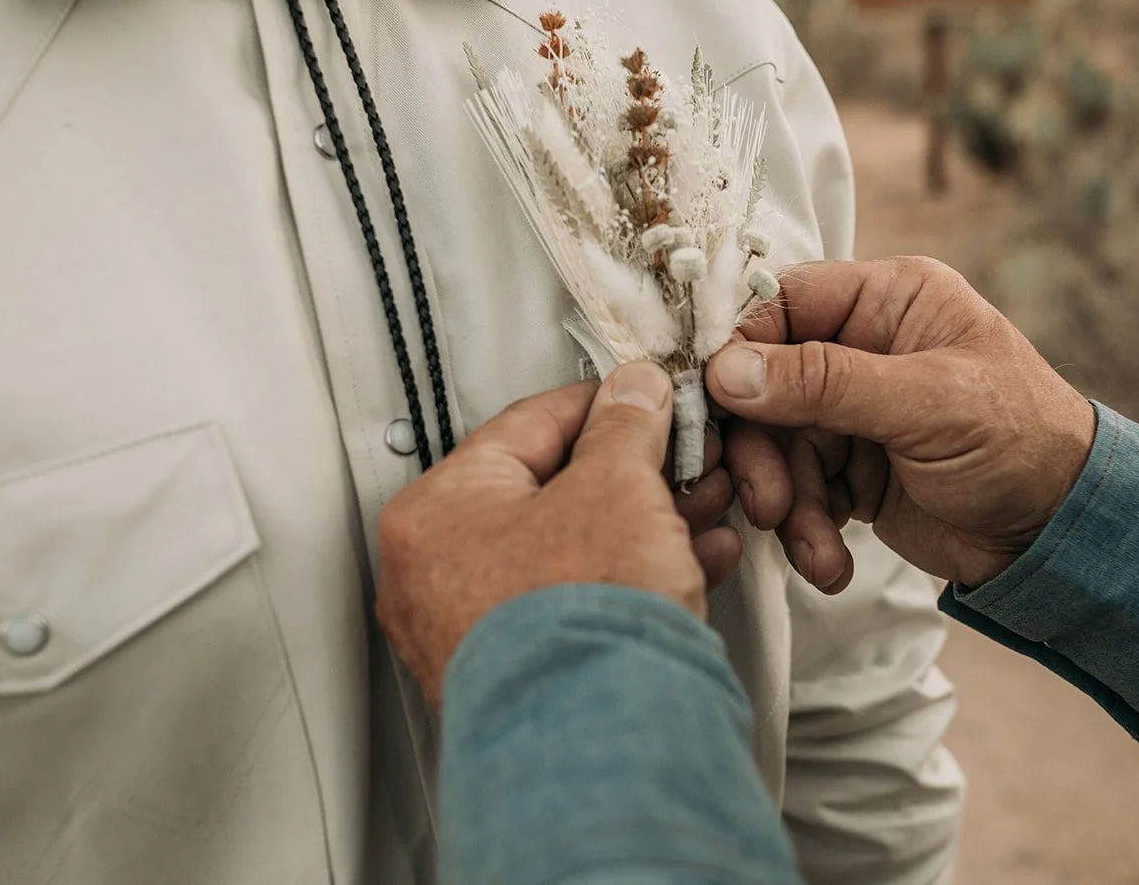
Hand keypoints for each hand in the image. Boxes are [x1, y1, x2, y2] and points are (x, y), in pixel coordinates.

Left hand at [376, 361, 740, 705]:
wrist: (599, 745)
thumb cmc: (580, 622)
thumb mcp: (617, 486)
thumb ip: (625, 426)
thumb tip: (631, 393)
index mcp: (433, 512)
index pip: (526, 426)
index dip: (602, 405)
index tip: (645, 399)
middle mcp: (435, 576)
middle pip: (551, 493)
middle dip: (635, 474)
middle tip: (684, 461)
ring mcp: (475, 633)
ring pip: (573, 551)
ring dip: (647, 524)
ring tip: (704, 510)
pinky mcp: (523, 675)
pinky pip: (581, 604)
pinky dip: (635, 579)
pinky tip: (695, 564)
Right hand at [705, 256, 1095, 591]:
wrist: (1061, 538)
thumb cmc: (1021, 443)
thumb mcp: (927, 404)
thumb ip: (826, 383)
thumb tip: (728, 370)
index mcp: (887, 300)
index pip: (782, 303)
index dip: (741, 350)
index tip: (714, 401)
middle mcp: (863, 346)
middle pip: (766, 383)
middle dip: (762, 449)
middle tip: (766, 501)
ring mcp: (854, 411)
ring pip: (776, 445)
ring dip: (785, 501)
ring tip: (810, 543)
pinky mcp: (852, 469)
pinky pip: (800, 490)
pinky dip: (806, 529)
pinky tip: (829, 561)